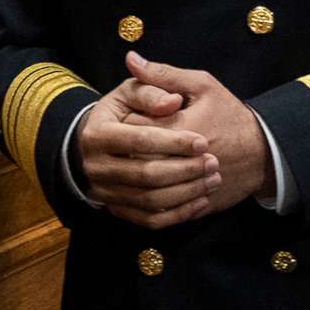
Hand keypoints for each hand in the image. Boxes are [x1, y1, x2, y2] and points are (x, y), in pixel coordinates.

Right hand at [76, 64, 218, 229]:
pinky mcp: (118, 210)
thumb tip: (173, 101)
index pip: (139, 140)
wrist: (101, 143)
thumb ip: (152, 89)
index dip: (173, 142)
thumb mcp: (131, 92)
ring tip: (212, 179)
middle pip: (146, 174)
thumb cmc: (122, 112)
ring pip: (150, 200)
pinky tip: (201, 201)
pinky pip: (150, 220)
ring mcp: (106, 192)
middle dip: (184, 170)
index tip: (203, 142)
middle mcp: (95, 167)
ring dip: (186, 193)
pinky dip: (178, 214)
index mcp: (97, 134)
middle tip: (213, 162)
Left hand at [124, 53, 274, 213]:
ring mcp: (189, 188)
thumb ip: (163, 74)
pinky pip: (161, 212)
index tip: (126, 116)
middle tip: (124, 142)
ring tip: (132, 163)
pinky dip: (146, 203)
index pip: (133, 128)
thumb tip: (130, 59)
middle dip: (125, 150)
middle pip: (135, 160)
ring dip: (133, 177)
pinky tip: (141, 189)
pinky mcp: (195, 208)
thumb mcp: (202, 86)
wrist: (264, 153)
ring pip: (145, 189)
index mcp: (181, 128)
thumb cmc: (230, 114)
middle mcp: (183, 161)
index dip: (124, 121)